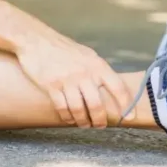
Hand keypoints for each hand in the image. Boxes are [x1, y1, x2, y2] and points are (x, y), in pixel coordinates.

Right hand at [16, 35, 134, 127]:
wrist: (36, 40)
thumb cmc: (63, 48)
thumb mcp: (86, 55)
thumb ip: (98, 71)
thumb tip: (111, 88)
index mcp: (97, 65)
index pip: (118, 87)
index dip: (126, 105)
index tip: (129, 117)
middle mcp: (84, 73)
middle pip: (97, 105)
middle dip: (100, 120)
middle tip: (100, 125)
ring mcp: (67, 80)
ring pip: (79, 110)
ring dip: (83, 122)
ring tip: (84, 124)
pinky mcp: (51, 86)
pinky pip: (62, 108)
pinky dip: (67, 117)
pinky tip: (69, 118)